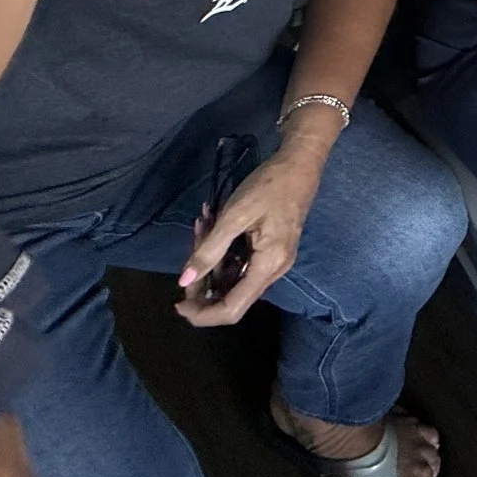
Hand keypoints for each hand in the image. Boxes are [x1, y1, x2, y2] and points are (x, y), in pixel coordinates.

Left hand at [175, 147, 320, 325]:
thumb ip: (209, 251)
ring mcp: (273, 261)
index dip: (202, 313)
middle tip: (187, 255)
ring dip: (211, 260)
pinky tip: (212, 225)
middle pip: (231, 296)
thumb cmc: (269, 186)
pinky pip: (240, 263)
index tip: (177, 303)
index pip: (232, 309)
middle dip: (203, 282)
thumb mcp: (234, 216)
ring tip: (201, 226)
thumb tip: (184, 281)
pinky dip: (223, 251)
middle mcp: (273, 271)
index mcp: (268, 266)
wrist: (299, 163)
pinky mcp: (270, 250)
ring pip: (233, 277)